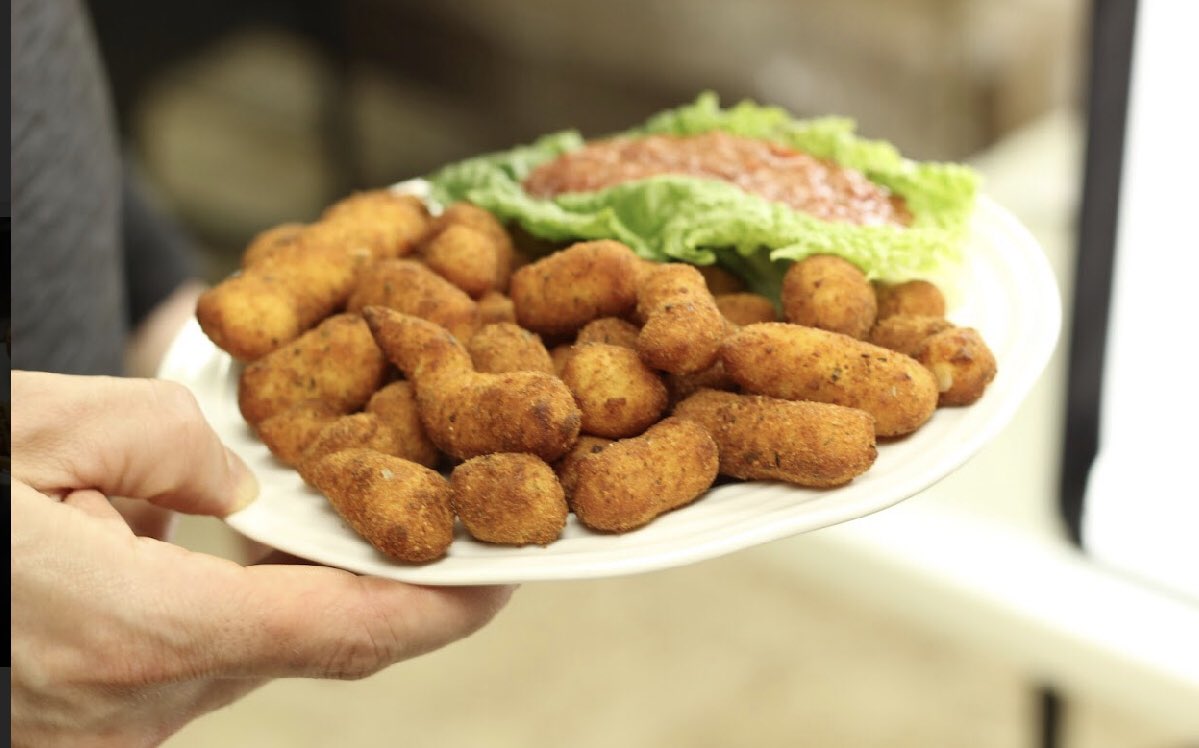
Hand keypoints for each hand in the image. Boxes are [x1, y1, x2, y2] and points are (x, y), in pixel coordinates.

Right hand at [9, 371, 514, 747]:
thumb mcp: (32, 428)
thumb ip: (161, 442)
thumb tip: (234, 479)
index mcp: (137, 630)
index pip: (343, 632)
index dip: (440, 608)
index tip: (506, 576)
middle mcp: (137, 705)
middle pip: (306, 640)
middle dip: (370, 578)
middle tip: (419, 505)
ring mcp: (113, 731)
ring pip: (246, 648)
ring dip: (281, 582)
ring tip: (296, 502)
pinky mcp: (94, 728)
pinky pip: (193, 659)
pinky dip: (221, 603)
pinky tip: (185, 542)